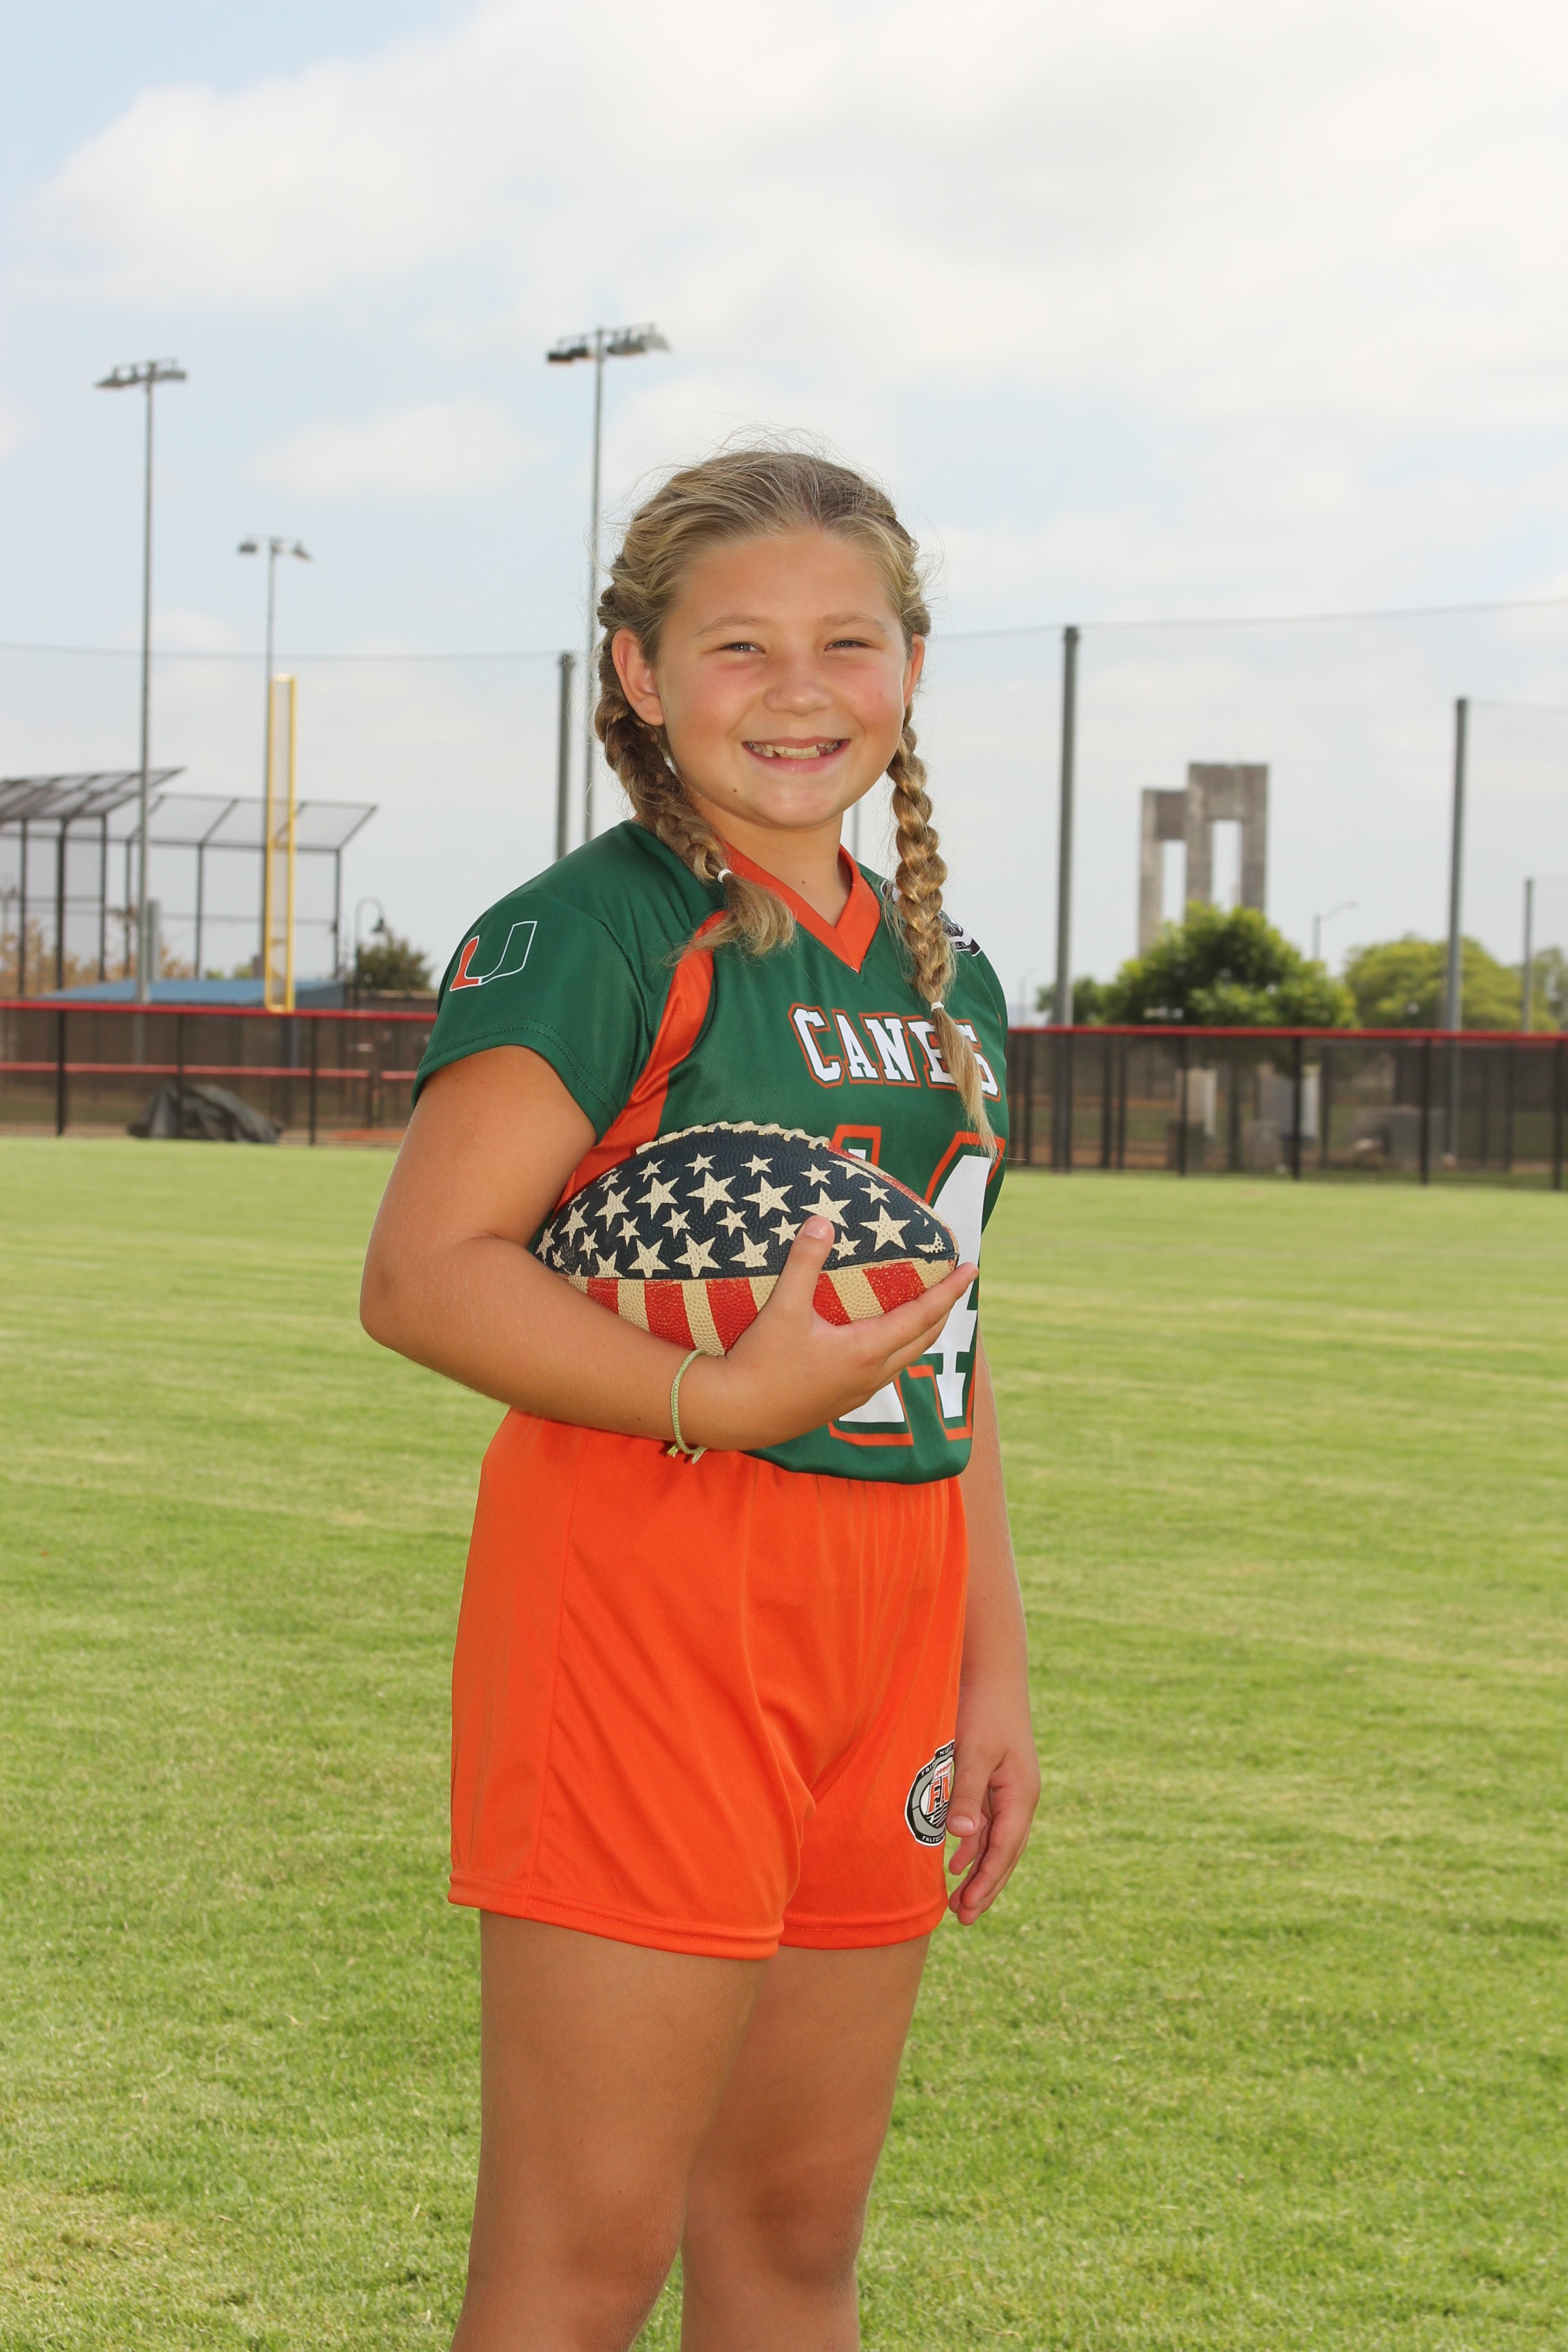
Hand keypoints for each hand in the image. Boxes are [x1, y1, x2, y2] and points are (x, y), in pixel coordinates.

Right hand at [681, 1216, 977, 1452]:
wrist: (737, 1414)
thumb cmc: (760, 1362)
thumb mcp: (782, 1308)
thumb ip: (803, 1263)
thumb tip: (822, 1221)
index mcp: (866, 1350)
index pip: (923, 1315)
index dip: (949, 1291)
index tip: (972, 1270)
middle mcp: (872, 1374)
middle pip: (924, 1339)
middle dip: (943, 1311)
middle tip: (954, 1285)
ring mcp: (859, 1392)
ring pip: (905, 1359)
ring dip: (921, 1332)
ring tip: (924, 1308)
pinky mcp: (842, 1402)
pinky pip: (884, 1370)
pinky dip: (897, 1348)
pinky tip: (880, 1339)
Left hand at [945, 1677, 1038, 1926]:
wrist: (992, 1669)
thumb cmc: (983, 1708)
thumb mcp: (972, 1752)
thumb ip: (966, 1795)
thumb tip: (963, 1839)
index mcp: (1021, 1794)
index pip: (1005, 1849)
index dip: (987, 1882)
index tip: (968, 1911)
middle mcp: (1020, 1796)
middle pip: (1006, 1853)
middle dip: (986, 1886)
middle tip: (965, 1919)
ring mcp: (1009, 1788)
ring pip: (996, 1840)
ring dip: (979, 1870)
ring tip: (959, 1902)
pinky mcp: (995, 1778)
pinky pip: (986, 1823)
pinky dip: (973, 1845)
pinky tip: (955, 1860)